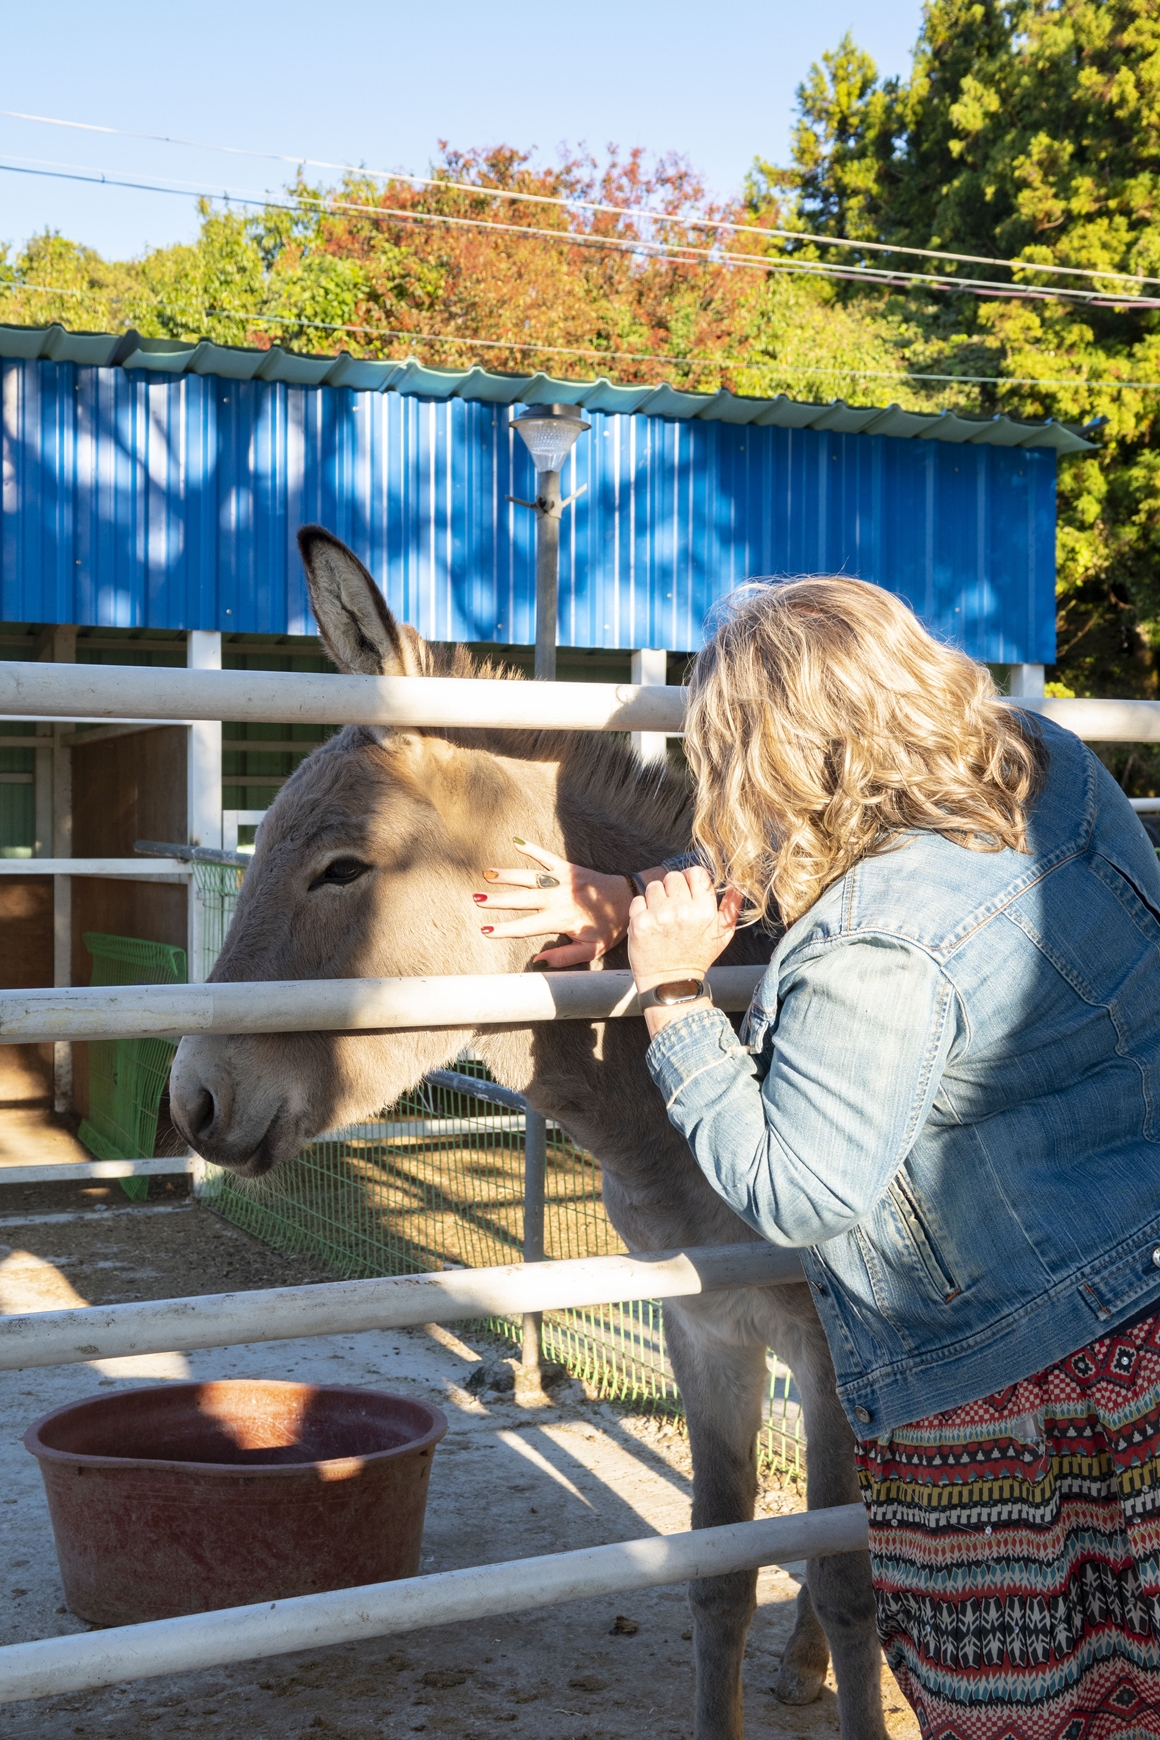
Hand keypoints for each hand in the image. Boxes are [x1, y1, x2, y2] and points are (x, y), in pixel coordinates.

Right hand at [474, 838, 636, 967]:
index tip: (485, 929)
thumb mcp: (591, 950)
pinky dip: (532, 848)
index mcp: (561, 919)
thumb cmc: (609, 927)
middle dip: (498, 899)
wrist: (628, 899)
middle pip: (522, 899)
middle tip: (476, 898)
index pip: (526, 926)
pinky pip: (547, 857)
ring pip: (529, 877)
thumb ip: (564, 956)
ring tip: (486, 874)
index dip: (505, 929)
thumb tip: (538, 960)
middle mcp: (558, 898)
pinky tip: (516, 842)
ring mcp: (563, 881)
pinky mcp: (568, 868)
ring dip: (507, 875)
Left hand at [628, 866, 742, 992]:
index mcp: (704, 910)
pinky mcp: (640, 922)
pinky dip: (642, 909)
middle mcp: (682, 910)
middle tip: (674, 906)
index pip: (696, 873)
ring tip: (662, 915)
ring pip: (654, 886)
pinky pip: (638, 900)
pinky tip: (650, 922)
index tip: (688, 889)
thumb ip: (732, 908)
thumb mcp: (723, 935)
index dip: (691, 878)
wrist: (671, 982)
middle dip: (673, 888)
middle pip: (673, 876)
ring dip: (657, 897)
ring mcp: (659, 915)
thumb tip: (737, 885)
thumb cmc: (698, 957)